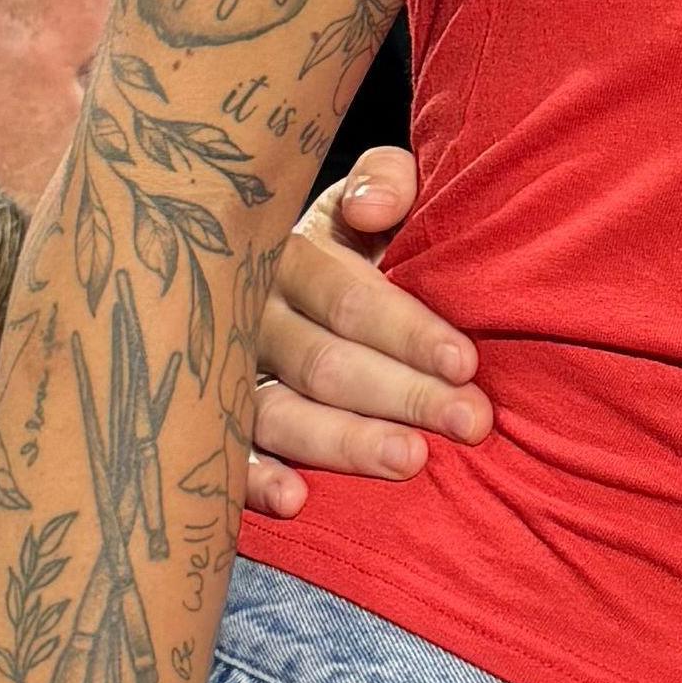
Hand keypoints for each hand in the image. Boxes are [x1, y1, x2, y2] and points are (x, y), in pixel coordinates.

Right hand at [243, 150, 490, 514]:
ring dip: (344, 442)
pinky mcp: (214, 424)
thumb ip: (384, 181)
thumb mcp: (366, 198)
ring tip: (410, 462)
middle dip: (401, 393)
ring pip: (278, 414)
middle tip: (468, 420)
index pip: (347, 297)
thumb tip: (375, 208)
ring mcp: (224, 375)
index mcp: (289, 255)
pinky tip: (296, 501)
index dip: (406, 330)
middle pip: (322, 362)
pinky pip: (226, 457)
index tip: (465, 361)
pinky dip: (253, 482)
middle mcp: (250, 316)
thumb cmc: (354, 238)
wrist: (285, 272)